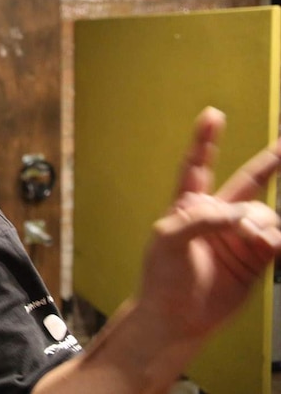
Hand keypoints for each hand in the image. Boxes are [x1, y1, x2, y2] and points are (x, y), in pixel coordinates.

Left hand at [137, 107, 280, 338]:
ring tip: (255, 241)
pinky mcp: (255, 259)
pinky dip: (277, 240)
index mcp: (188, 205)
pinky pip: (277, 239)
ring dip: (264, 224)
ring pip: (266, 214)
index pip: (197, 166)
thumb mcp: (168, 240)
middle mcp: (217, 216)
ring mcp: (238, 236)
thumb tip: (240, 215)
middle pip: (250, 182)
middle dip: (271, 161)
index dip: (205, 140)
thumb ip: (201, 220)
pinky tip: (270, 245)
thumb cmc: (162, 277)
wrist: (177, 317)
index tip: (212, 114)